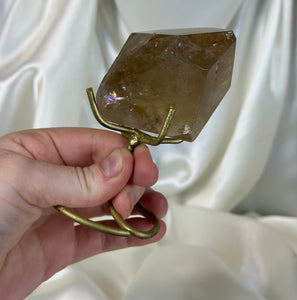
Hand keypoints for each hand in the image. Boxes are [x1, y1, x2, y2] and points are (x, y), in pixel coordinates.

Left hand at [0, 128, 166, 298]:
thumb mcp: (24, 181)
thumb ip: (77, 177)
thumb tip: (121, 164)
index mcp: (43, 151)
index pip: (96, 144)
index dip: (122, 153)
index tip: (139, 168)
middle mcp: (58, 178)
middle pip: (109, 173)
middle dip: (130, 181)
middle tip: (139, 193)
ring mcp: (65, 210)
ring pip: (111, 203)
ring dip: (139, 205)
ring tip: (157, 211)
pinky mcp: (67, 242)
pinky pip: (105, 234)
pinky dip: (130, 233)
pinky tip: (149, 230)